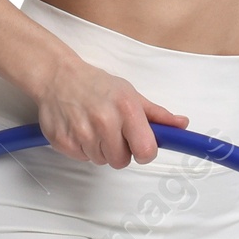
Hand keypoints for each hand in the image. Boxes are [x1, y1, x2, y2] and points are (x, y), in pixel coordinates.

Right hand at [36, 60, 188, 166]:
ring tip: (93, 127)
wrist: (58, 77)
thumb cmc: (96, 85)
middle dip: (120, 151)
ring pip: (101, 161)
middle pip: (121, 162)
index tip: (139, 146)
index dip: (144, 152)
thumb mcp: (130, 94)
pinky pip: (82, 159)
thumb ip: (157, 114)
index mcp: (126, 109)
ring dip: (100, 150)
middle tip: (112, 132)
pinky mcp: (63, 142)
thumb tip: (181, 125)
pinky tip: (79, 129)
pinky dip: (82, 149)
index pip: (146, 151)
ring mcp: (82, 133)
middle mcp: (104, 122)